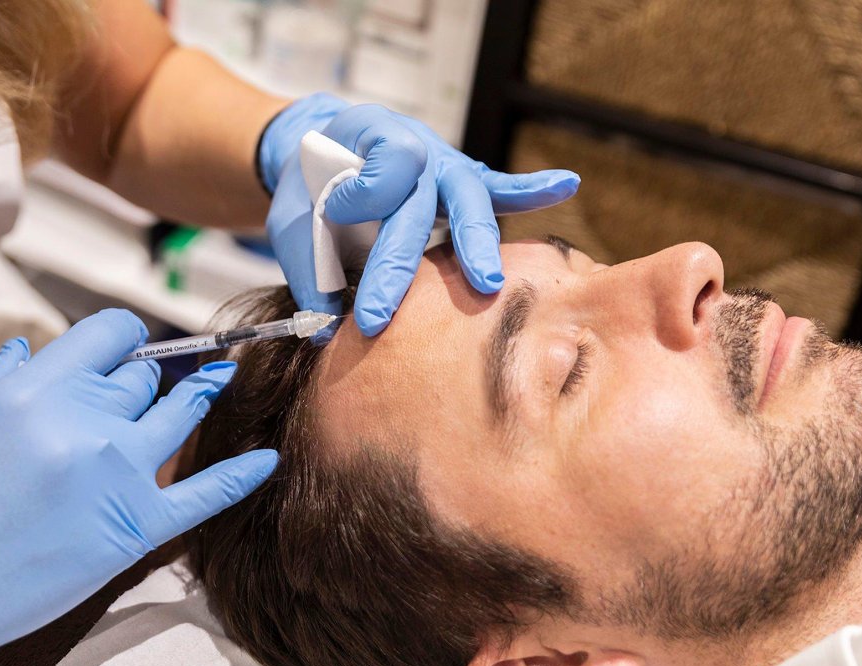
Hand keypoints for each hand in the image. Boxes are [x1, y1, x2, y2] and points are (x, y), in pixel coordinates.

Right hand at [0, 311, 277, 665]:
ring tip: (223, 380)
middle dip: (141, 382)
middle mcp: (83, 423)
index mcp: (32, 391)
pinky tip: (266, 460)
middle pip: (141, 379)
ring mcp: (117, 473)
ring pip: (179, 415)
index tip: (129, 345)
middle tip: (142, 391)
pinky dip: (241, 475)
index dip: (124, 336)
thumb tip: (30, 348)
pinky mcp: (137, 526)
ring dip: (200, 397)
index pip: (109, 335)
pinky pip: (205, 493)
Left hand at [261, 97, 579, 335]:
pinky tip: (566, 184)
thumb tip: (324, 329)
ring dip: (476, 243)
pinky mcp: (466, 181)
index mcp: (370, 140)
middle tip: (383, 314)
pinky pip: (502, 186)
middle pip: (417, 206)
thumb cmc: (314, 187)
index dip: (361, 191)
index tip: (337, 210)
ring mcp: (447, 164)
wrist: (327, 148)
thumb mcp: (295, 219)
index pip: (380, 165)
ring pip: (469, 201)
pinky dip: (534, 188)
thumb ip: (308, 270)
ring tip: (486, 282)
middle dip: (402, 265)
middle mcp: (417, 148)